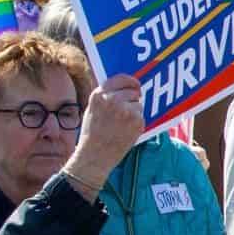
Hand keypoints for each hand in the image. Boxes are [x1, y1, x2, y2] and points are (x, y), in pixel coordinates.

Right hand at [63, 71, 145, 195]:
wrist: (94, 155)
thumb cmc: (92, 134)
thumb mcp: (92, 109)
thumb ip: (105, 96)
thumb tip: (124, 86)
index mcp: (99, 95)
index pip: (120, 78)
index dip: (130, 81)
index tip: (135, 84)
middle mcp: (112, 100)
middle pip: (133, 91)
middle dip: (132, 99)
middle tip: (123, 112)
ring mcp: (126, 110)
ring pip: (138, 104)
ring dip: (134, 112)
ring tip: (121, 124)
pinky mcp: (137, 121)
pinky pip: (141, 116)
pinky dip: (136, 123)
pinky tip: (125, 131)